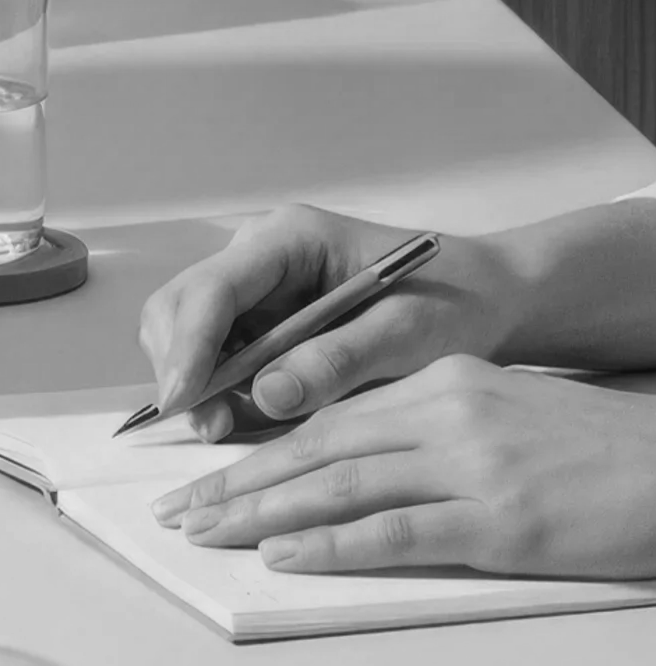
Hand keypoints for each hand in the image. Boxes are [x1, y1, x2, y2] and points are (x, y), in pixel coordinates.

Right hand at [138, 204, 523, 440]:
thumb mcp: (408, 335)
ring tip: (227, 426)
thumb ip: (337, 360)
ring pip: (183, 334)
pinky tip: (242, 415)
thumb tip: (264, 396)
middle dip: (181, 367)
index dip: (189, 346)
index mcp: (289, 240)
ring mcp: (252, 289)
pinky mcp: (257, 321)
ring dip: (194, 383)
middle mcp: (257, 257)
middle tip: (207, 426)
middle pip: (178, 307)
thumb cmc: (456, 305)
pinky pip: (211, 355)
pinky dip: (215, 389)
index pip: (212, 288)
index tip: (185, 401)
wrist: (486, 302)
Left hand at [149, 356, 655, 578]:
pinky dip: (331, 542)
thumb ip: (422, 430)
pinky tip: (284, 554)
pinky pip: (396, 530)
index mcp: (441, 384)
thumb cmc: (592, 451)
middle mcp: (446, 413)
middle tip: (179, 509)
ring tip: (208, 532)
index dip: (257, 449)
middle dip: (238, 481)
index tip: (205, 476)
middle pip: (316, 447)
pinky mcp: (501, 518)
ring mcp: (472, 465)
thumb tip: (343, 464)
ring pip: (340, 484)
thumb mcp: (497, 415)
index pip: (327, 418)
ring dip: (262, 511)